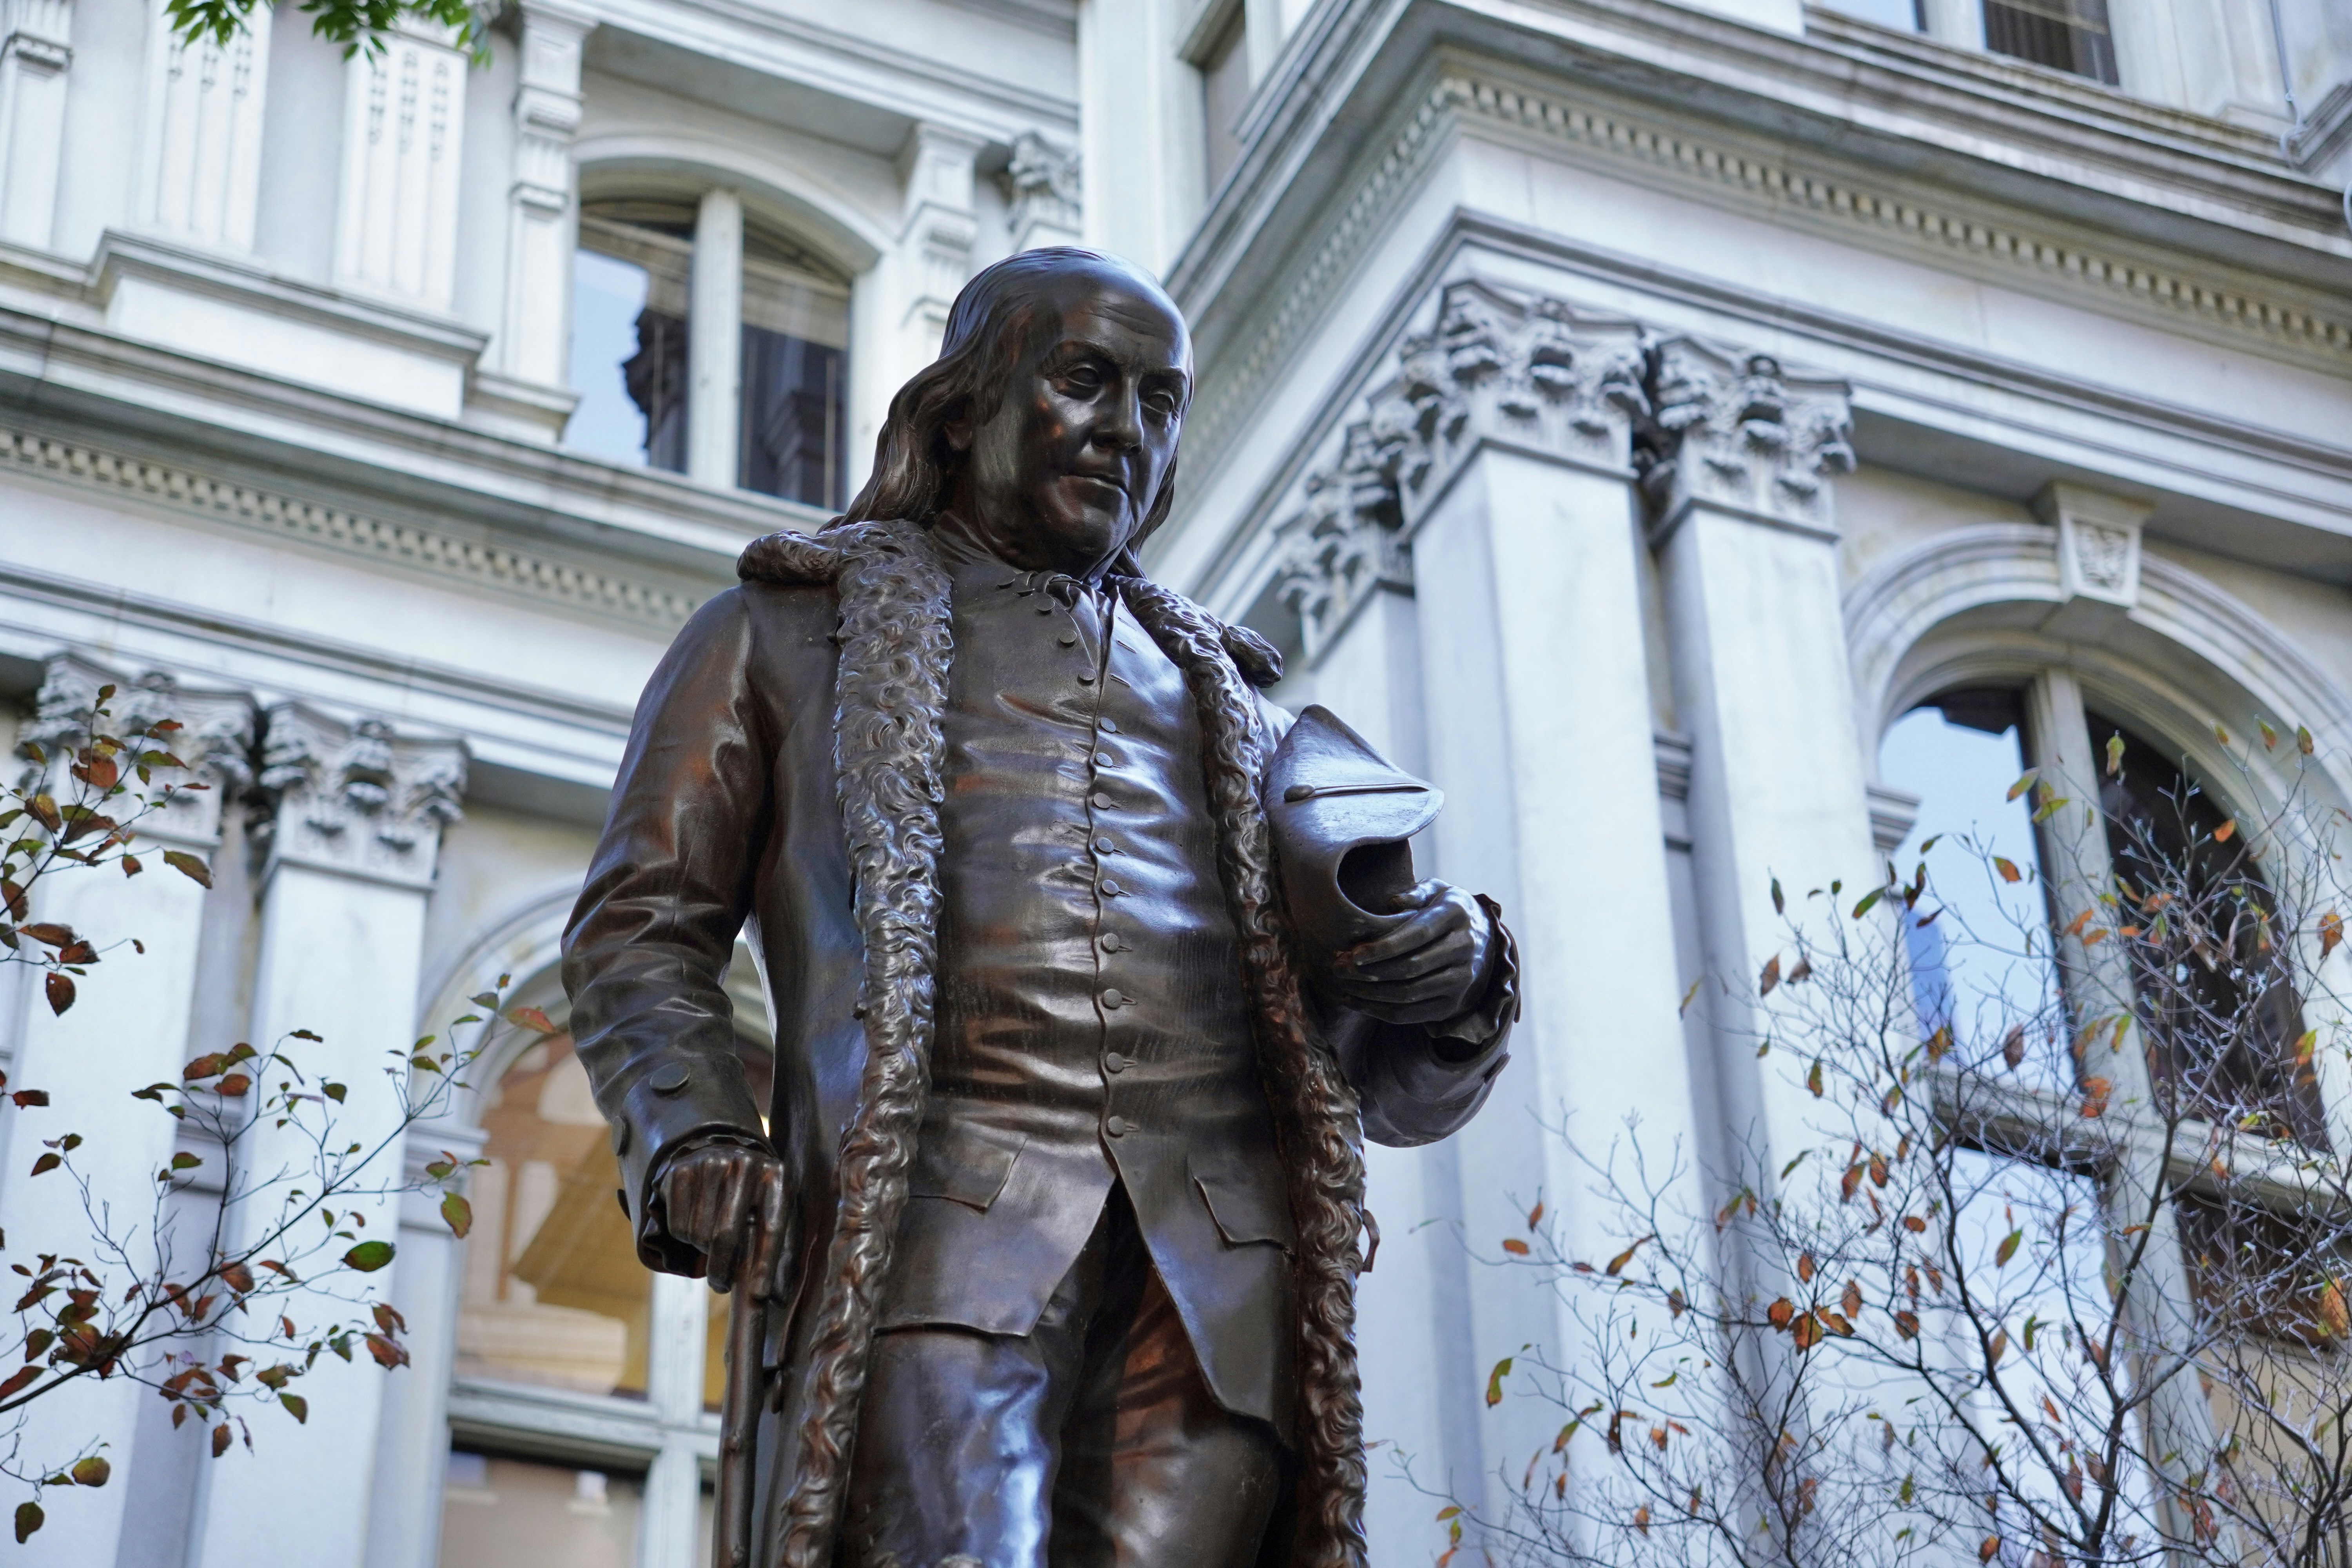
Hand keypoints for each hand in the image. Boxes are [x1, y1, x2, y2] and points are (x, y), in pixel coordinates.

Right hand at [655, 1142, 795, 1299]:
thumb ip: (774, 1248)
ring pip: (698, 1234)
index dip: (765, 1265)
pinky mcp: (681, 1170)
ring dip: (701, 1249)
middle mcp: (745, 1164)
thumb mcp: (771, 1209)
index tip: (758, 1296)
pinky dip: (683, 1236)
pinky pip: (677, 1225)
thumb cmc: (751, 1195)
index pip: (772, 1228)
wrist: (719, 1153)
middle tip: (720, 1284)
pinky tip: (694, 1223)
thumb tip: (771, 1298)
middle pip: (726, 1234)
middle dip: (721, 1269)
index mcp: (776, 1176)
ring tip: (709, 1239)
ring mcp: (710, 1163)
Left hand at [1325, 880, 1493, 1026]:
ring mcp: (1462, 979)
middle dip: (1369, 972)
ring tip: (1343, 985)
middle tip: (1338, 968)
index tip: (1353, 953)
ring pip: (1409, 994)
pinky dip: (1380, 1011)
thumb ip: (1415, 892)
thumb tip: (1393, 901)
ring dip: (1370, 993)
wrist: (1486, 939)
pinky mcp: (1453, 1004)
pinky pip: (1412, 1014)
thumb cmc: (1446, 909)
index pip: (1417, 935)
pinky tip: (1356, 1002)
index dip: (1383, 947)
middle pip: (1411, 967)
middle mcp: (1465, 948)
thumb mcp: (1437, 890)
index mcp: (1456, 914)